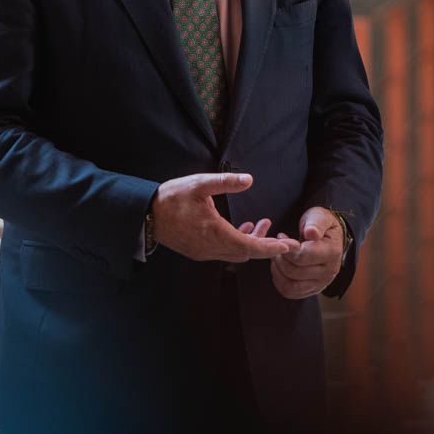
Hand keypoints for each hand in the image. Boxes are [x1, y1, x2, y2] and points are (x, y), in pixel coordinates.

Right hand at [151, 173, 298, 261]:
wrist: (144, 215)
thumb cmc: (172, 198)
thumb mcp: (199, 184)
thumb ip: (226, 181)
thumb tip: (249, 180)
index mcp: (214, 233)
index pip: (249, 246)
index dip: (270, 248)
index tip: (288, 247)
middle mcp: (210, 248)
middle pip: (246, 252)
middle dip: (266, 245)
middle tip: (283, 237)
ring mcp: (203, 252)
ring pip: (235, 253)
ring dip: (252, 242)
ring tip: (263, 223)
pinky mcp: (198, 251)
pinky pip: (224, 251)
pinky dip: (238, 243)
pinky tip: (243, 227)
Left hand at [270, 207, 344, 299]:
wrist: (329, 237)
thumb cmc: (321, 225)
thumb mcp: (320, 216)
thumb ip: (316, 223)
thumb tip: (311, 233)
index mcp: (332, 252)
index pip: (303, 256)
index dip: (286, 248)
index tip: (280, 237)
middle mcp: (329, 271)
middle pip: (294, 271)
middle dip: (280, 257)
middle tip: (277, 245)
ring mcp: (321, 283)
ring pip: (290, 285)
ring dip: (278, 270)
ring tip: (278, 256)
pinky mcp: (312, 290)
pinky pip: (290, 292)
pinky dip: (280, 281)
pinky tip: (280, 267)